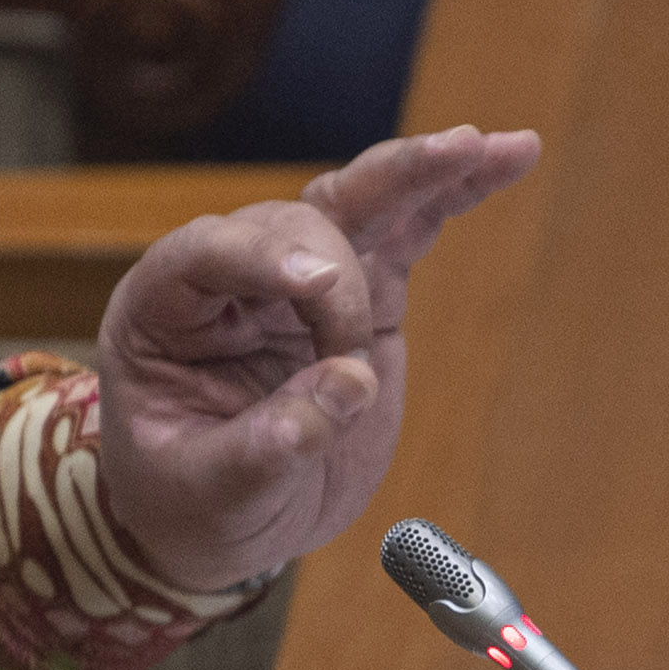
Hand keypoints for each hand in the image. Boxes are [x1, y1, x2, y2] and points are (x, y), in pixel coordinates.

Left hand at [93, 125, 539, 592]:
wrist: (227, 523)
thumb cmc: (191, 505)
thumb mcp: (209, 494)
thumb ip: (267, 446)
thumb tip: (350, 384)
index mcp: (161, 311)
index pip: (205, 253)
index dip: (261, 258)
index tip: (316, 287)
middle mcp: (230, 277)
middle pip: (287, 226)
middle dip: (336, 273)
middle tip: (357, 352)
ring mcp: (300, 279)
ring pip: (353, 203)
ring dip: (414, 173)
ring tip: (478, 146)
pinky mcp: (362, 293)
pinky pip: (405, 228)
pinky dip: (451, 194)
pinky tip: (507, 156)